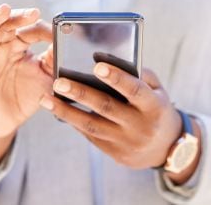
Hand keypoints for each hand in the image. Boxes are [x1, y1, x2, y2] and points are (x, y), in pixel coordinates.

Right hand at [0, 4, 52, 138]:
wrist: (6, 122)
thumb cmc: (26, 96)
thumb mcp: (47, 77)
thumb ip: (55, 59)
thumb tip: (66, 40)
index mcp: (18, 46)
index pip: (26, 28)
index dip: (38, 27)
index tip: (56, 27)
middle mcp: (0, 48)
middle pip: (4, 24)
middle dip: (17, 16)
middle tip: (32, 12)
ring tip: (4, 11)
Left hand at [39, 63, 183, 170]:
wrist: (164, 148)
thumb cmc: (156, 108)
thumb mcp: (157, 90)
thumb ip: (139, 75)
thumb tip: (109, 59)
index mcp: (154, 106)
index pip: (134, 90)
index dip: (116, 78)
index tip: (97, 65)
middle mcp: (139, 126)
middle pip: (106, 107)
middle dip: (81, 93)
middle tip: (59, 81)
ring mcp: (125, 141)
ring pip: (91, 125)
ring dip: (66, 111)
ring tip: (46, 98)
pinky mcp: (113, 152)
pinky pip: (89, 134)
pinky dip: (72, 120)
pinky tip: (57, 109)